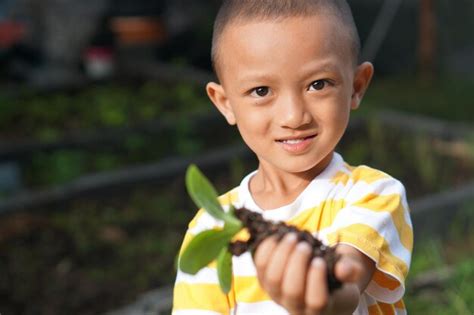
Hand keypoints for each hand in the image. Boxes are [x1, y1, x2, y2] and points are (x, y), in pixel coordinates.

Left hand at [254, 233, 374, 314]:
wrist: (317, 278)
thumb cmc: (337, 277)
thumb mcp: (351, 273)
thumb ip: (351, 270)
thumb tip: (343, 269)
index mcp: (321, 309)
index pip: (316, 302)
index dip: (316, 281)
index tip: (319, 260)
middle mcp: (295, 306)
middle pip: (291, 290)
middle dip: (296, 264)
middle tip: (304, 245)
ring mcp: (277, 295)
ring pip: (272, 279)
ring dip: (281, 255)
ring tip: (292, 237)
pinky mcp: (265, 281)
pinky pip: (260, 266)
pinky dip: (266, 249)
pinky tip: (276, 236)